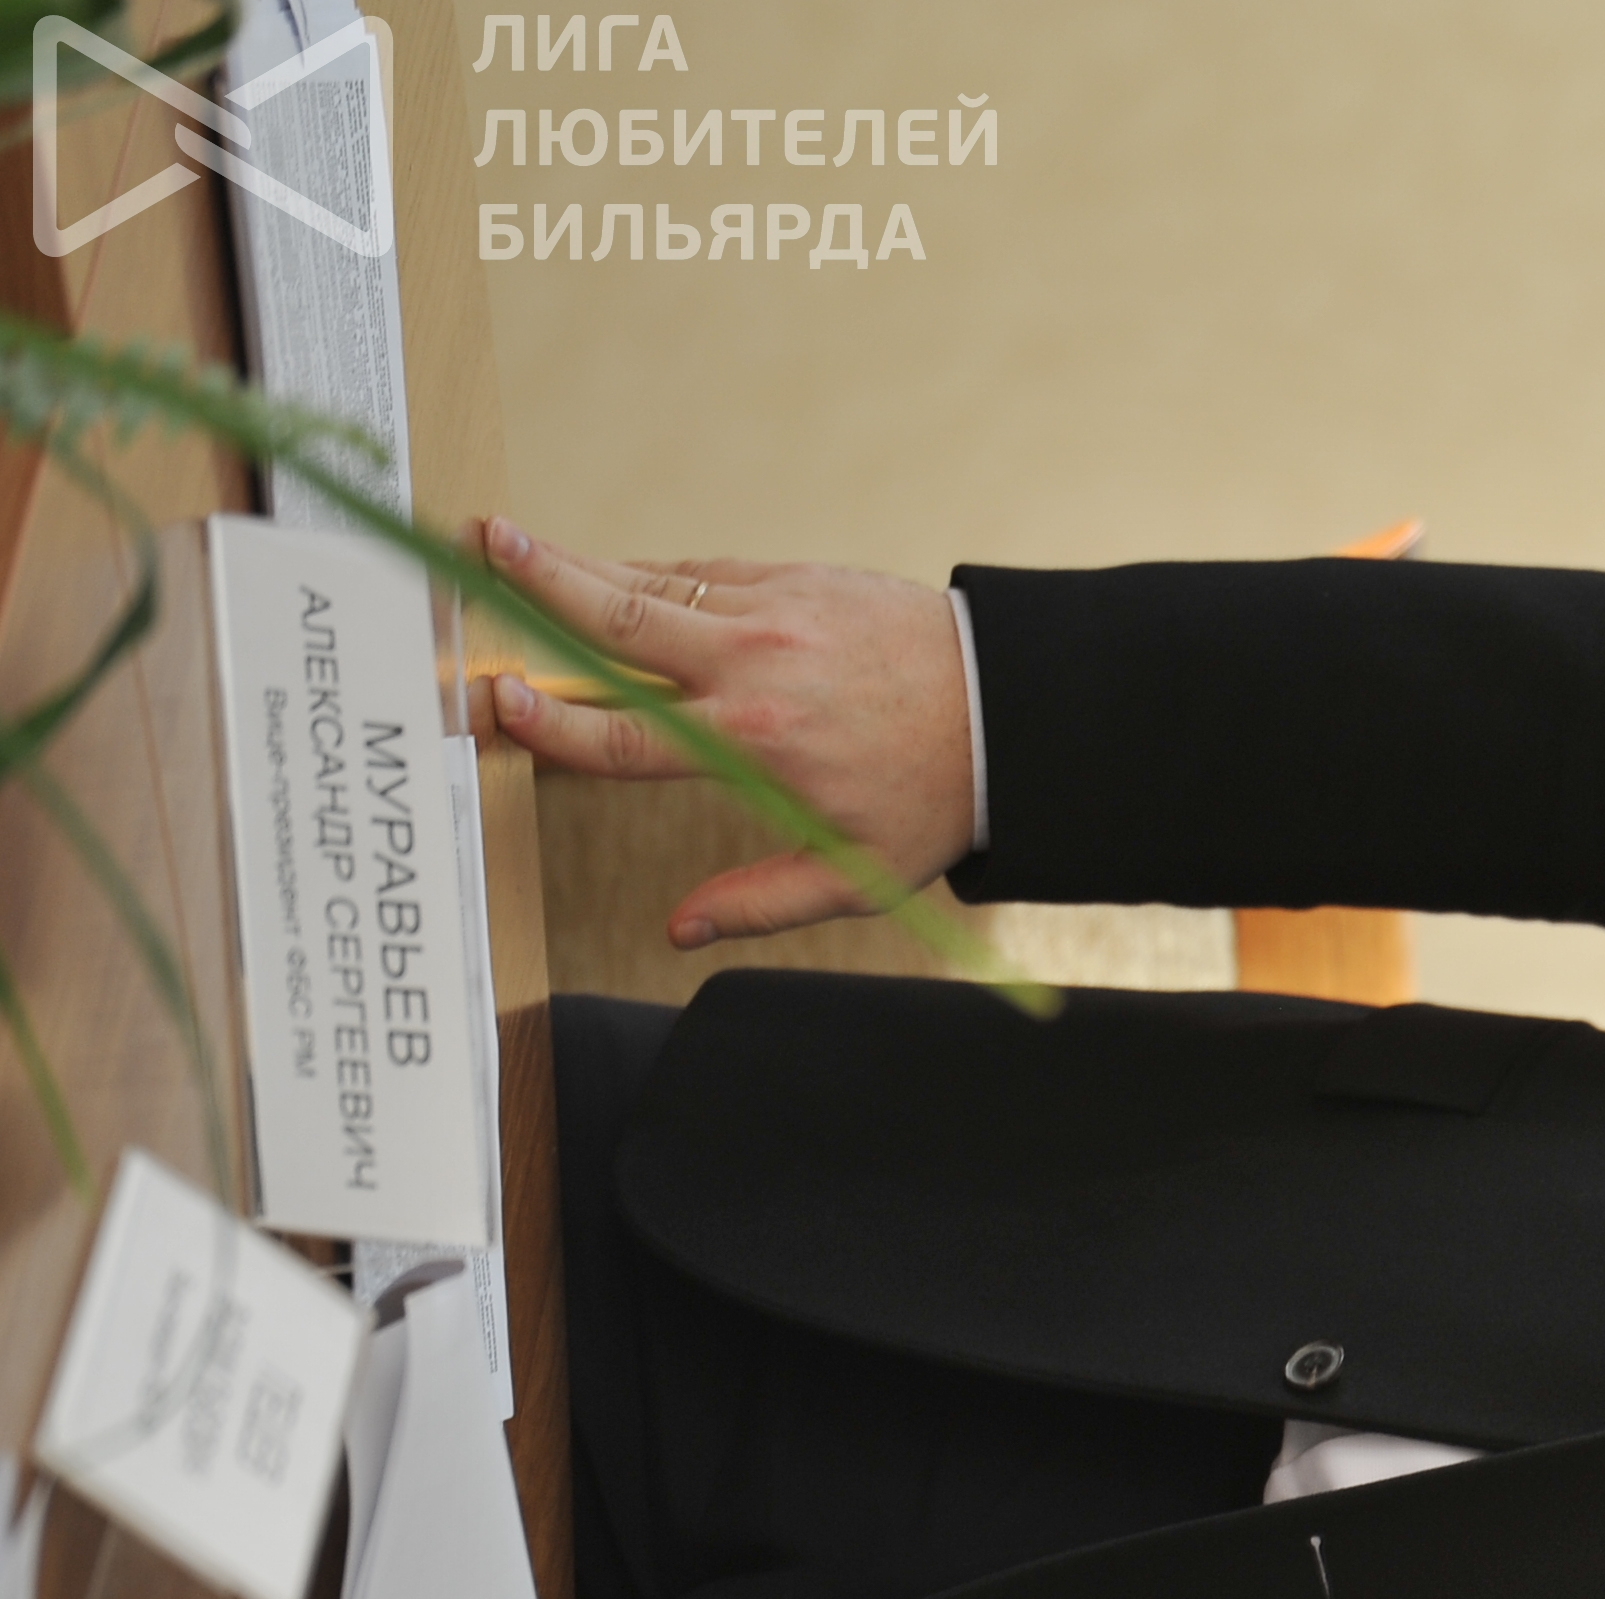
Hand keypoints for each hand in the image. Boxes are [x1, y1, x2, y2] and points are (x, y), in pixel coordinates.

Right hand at [476, 517, 977, 945]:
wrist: (1012, 709)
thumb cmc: (934, 797)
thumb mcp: (857, 874)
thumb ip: (761, 901)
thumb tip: (680, 931)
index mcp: (754, 742)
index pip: (623, 736)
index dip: (550, 723)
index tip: (493, 700)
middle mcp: (752, 666)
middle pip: (618, 621)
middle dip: (538, 585)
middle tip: (472, 548)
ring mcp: (775, 611)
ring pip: (654, 583)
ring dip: (576, 564)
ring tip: (507, 542)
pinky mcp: (799, 577)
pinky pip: (706, 570)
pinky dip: (653, 573)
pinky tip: (610, 571)